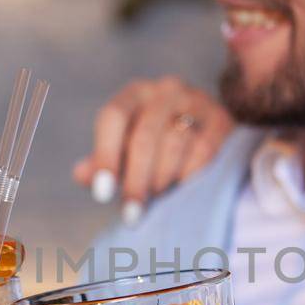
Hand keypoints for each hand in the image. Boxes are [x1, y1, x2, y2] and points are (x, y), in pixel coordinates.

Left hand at [73, 76, 233, 219]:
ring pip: (174, 144)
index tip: (102, 193)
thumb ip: (103, 163)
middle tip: (132, 214)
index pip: (113, 117)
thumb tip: (82, 174)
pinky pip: (203, 151)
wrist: (208, 134)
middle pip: (144, 136)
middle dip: (135, 180)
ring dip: (162, 179)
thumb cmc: (156, 147)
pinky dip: (188, 176)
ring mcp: (198, 101)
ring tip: (158, 199)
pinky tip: (181, 190)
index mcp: (135, 93)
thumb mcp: (126, 151)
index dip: (105, 155)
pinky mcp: (222, 120)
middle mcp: (166, 90)